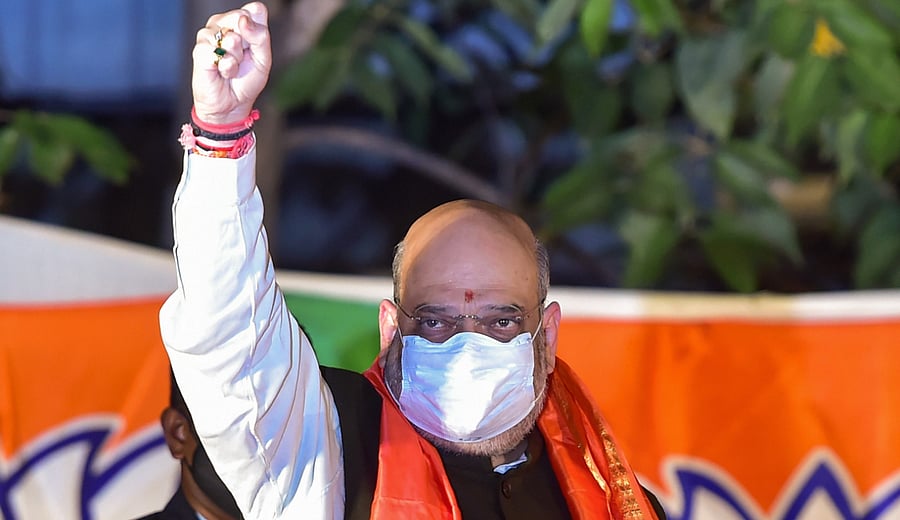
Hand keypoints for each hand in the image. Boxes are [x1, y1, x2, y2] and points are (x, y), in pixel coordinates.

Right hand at [191, 2, 270, 124]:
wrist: (232, 104)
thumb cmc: (246, 80)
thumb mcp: (264, 59)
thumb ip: (260, 36)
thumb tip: (243, 20)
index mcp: (241, 22)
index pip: (255, 10)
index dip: (258, 29)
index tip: (254, 46)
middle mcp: (223, 23)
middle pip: (241, 17)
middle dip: (248, 45)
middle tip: (242, 59)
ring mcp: (208, 35)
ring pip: (231, 38)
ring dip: (237, 59)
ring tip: (232, 68)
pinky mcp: (199, 50)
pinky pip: (218, 53)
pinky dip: (226, 68)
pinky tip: (222, 72)